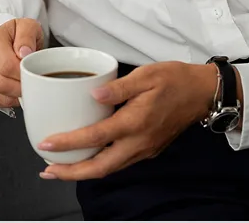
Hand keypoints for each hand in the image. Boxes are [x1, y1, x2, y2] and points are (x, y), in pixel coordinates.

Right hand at [0, 17, 43, 107]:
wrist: (7, 40)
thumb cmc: (18, 35)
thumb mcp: (28, 27)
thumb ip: (27, 37)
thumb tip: (24, 53)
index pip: (7, 65)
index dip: (23, 74)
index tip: (33, 73)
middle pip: (1, 82)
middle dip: (21, 87)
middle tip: (33, 83)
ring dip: (15, 95)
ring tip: (25, 86)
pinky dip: (8, 100)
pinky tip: (15, 90)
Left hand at [37, 61, 217, 180]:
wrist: (202, 93)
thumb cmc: (175, 79)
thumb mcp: (147, 75)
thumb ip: (119, 86)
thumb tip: (93, 94)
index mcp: (135, 122)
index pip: (95, 138)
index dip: (68, 143)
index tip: (46, 145)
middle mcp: (138, 143)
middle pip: (99, 168)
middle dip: (71, 173)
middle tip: (47, 171)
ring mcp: (144, 149)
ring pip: (109, 169)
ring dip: (83, 172)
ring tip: (61, 167)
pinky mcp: (148, 149)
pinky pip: (119, 162)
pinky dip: (99, 164)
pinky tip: (88, 155)